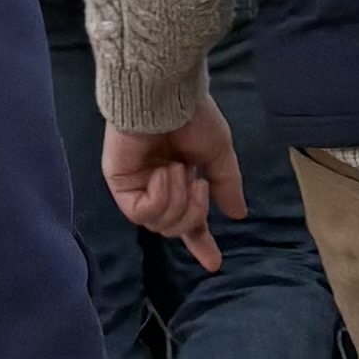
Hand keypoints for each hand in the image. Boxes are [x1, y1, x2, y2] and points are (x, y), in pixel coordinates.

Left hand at [102, 98, 245, 271]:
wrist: (167, 94)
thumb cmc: (192, 115)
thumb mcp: (218, 152)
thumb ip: (225, 184)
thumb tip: (238, 214)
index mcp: (181, 178)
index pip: (189, 220)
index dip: (200, 242)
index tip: (214, 264)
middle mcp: (158, 185)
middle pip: (176, 228)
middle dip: (193, 214)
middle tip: (200, 184)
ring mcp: (137, 185)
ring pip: (160, 225)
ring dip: (178, 200)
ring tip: (179, 169)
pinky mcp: (120, 183)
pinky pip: (142, 213)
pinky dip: (160, 197)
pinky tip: (164, 172)